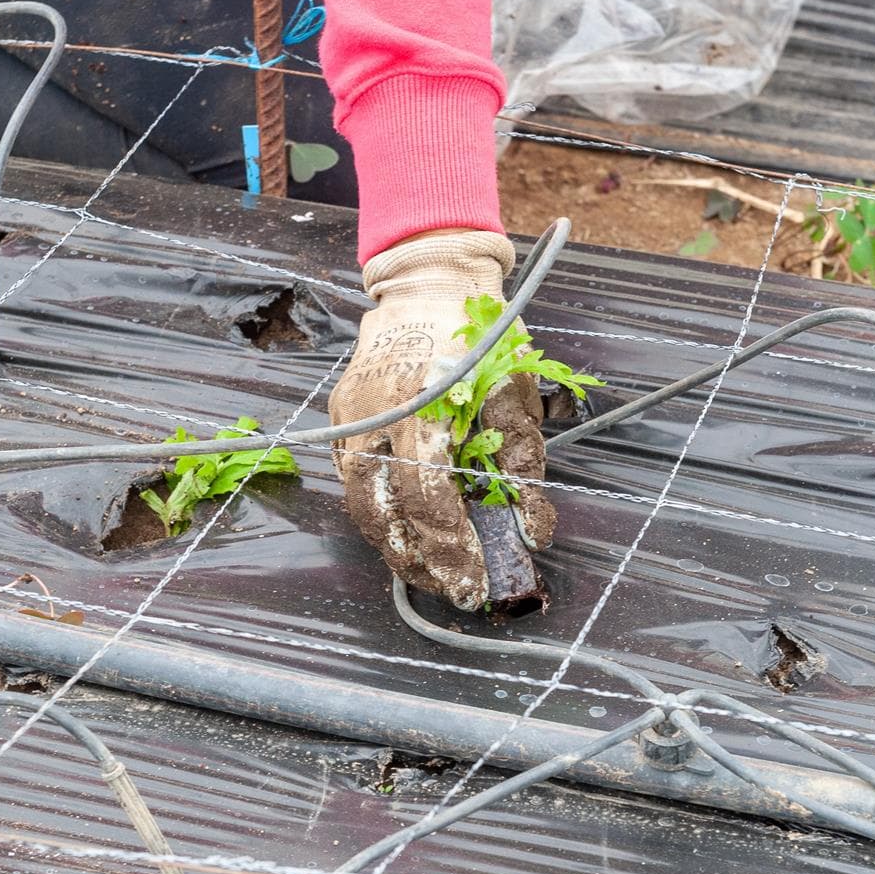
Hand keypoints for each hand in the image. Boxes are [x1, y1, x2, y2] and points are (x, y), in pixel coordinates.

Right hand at [328, 229, 553, 609]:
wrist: (428, 282)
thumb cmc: (481, 334)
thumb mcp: (516, 391)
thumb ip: (523, 462)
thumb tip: (534, 530)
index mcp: (421, 405)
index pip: (427, 496)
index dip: (451, 548)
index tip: (475, 583)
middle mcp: (374, 415)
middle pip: (383, 511)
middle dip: (419, 562)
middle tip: (454, 591)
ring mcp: (349, 417)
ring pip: (360, 502)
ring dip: (395, 545)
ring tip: (431, 572)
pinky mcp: (340, 417)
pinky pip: (352, 478)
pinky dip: (378, 511)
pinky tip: (406, 530)